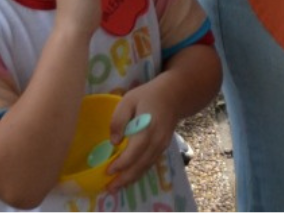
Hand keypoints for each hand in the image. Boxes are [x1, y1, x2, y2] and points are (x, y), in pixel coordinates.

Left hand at [106, 80, 181, 194]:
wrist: (175, 95)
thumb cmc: (148, 96)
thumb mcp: (129, 100)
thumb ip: (119, 119)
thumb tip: (114, 141)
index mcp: (148, 127)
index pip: (134, 151)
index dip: (121, 164)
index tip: (108, 170)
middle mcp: (157, 140)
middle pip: (141, 164)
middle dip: (125, 178)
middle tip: (110, 188)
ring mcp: (162, 145)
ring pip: (146, 166)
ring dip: (132, 178)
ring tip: (117, 187)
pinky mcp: (163, 147)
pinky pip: (150, 163)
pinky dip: (139, 172)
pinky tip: (129, 177)